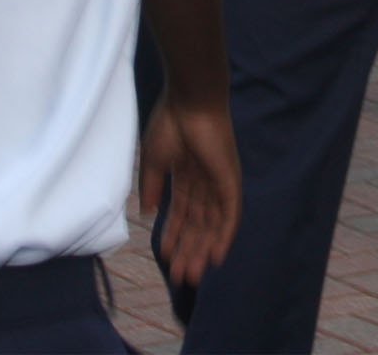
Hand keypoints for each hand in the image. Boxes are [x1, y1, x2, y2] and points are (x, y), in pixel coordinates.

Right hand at [138, 96, 239, 287]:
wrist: (190, 101)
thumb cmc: (170, 123)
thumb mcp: (154, 160)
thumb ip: (151, 187)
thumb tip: (146, 213)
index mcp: (186, 173)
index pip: (182, 212)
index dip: (174, 234)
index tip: (164, 256)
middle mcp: (205, 181)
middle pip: (198, 223)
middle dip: (188, 249)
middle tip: (180, 277)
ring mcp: (219, 181)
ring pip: (212, 223)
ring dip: (202, 249)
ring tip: (192, 274)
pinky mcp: (230, 180)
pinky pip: (230, 213)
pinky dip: (224, 235)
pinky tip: (216, 256)